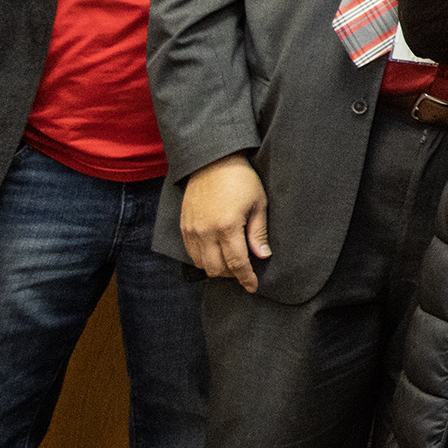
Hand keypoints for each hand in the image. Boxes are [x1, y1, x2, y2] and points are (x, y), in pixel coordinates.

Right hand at [180, 153, 269, 292]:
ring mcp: (192, 230)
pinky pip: (191, 253)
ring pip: (202, 264)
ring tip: (230, 262)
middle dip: (232, 276)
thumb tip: (263, 256)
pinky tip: (215, 253)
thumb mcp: (258, 203)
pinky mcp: (184, 226)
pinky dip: (203, 259)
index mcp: (227, 226)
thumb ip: (259, 233)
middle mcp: (206, 232)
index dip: (246, 278)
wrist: (213, 160)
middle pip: (217, 269)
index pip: (237, 263)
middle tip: (244, 271)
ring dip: (217, 269)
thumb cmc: (241, 179)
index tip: (253, 287)